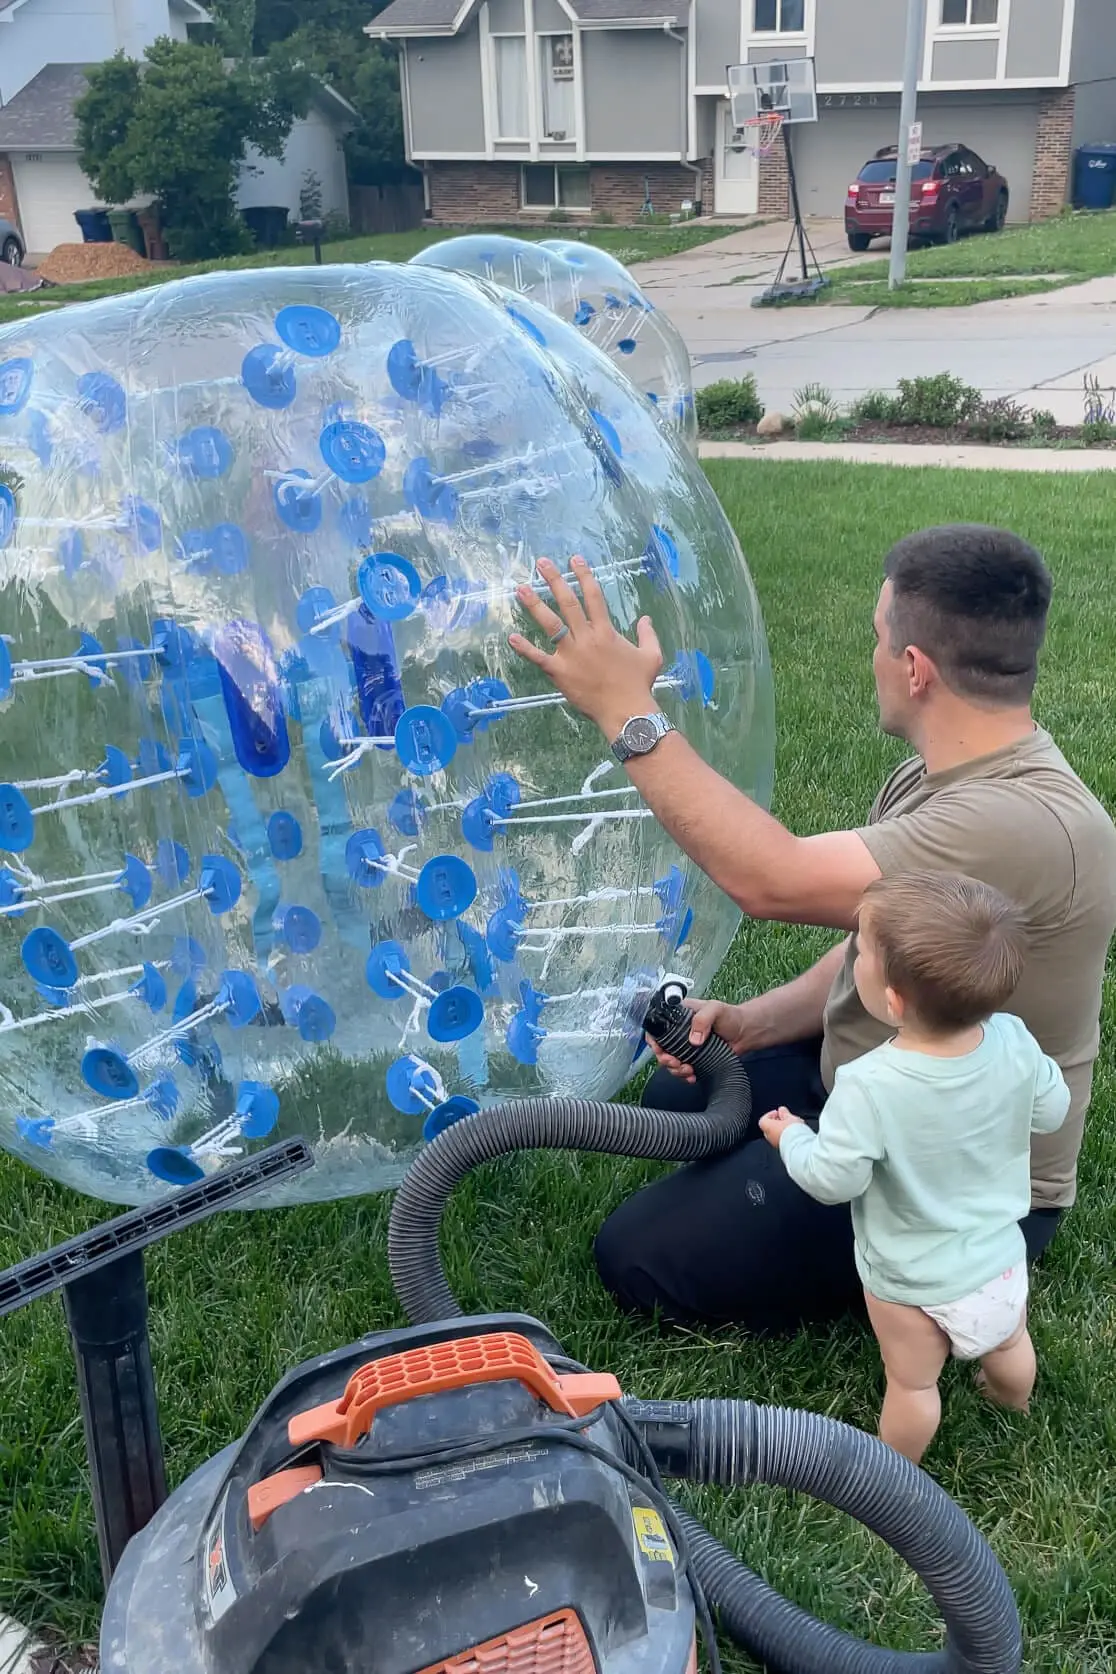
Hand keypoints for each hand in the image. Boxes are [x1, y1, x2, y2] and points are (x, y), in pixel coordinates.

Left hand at [508, 555, 663, 738]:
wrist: (626, 711)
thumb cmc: (639, 684)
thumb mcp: (652, 655)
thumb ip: (648, 634)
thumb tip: (645, 618)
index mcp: (606, 632)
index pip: (593, 597)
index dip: (584, 575)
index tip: (575, 560)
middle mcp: (587, 638)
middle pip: (568, 603)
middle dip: (554, 580)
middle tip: (541, 563)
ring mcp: (571, 654)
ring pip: (551, 624)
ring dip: (535, 605)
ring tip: (520, 589)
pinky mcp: (560, 672)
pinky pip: (539, 658)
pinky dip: (525, 649)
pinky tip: (512, 637)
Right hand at [646, 997, 755, 1083]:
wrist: (745, 1032)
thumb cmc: (731, 1016)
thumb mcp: (715, 1009)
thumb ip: (703, 1019)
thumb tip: (693, 1040)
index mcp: (679, 1016)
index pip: (657, 1027)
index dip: (653, 1040)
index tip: (659, 1049)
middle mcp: (679, 1032)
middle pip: (661, 1048)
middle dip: (664, 1059)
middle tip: (674, 1062)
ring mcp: (686, 1047)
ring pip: (670, 1062)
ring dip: (675, 1069)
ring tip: (687, 1070)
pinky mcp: (695, 1059)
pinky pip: (683, 1070)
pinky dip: (684, 1076)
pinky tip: (692, 1076)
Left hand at [758, 1107, 806, 1148]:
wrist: (800, 1146)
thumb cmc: (793, 1132)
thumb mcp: (789, 1117)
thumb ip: (784, 1113)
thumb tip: (782, 1110)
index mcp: (768, 1127)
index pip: (763, 1120)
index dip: (770, 1115)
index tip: (778, 1113)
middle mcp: (770, 1137)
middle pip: (769, 1128)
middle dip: (777, 1122)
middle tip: (786, 1119)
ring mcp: (775, 1144)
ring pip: (776, 1134)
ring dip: (783, 1129)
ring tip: (793, 1125)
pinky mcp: (782, 1149)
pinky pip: (782, 1140)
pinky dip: (786, 1136)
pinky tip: (795, 1133)